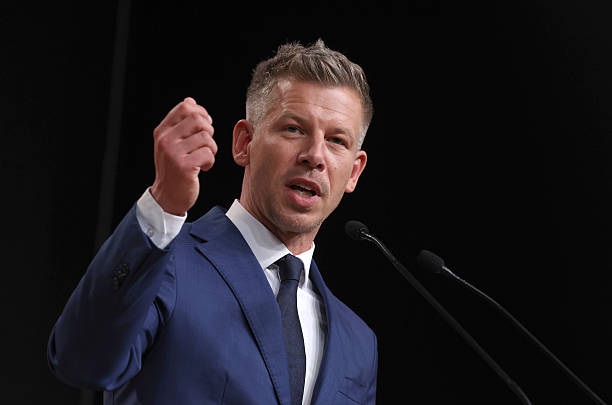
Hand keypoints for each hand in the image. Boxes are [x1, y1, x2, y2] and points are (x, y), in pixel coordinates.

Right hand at [150, 97, 216, 214]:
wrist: (168, 196)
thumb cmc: (174, 169)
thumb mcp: (171, 143)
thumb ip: (180, 123)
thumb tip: (190, 101)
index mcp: (162, 132)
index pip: (185, 107)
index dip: (201, 113)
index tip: (205, 126)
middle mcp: (165, 140)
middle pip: (198, 119)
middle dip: (209, 130)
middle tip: (206, 144)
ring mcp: (173, 153)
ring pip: (206, 137)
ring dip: (211, 148)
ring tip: (204, 157)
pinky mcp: (184, 167)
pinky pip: (208, 154)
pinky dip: (210, 161)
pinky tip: (203, 167)